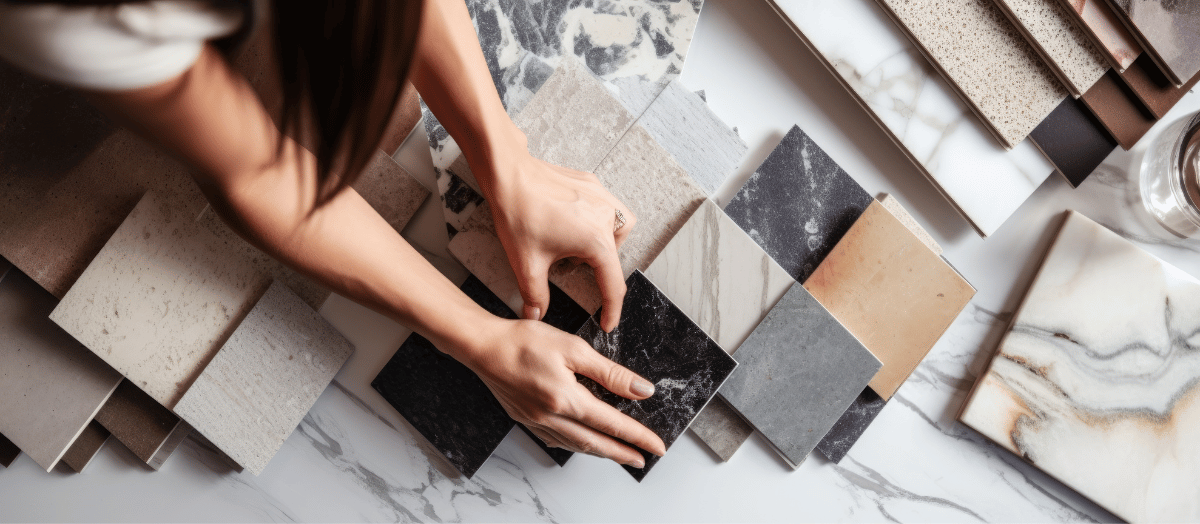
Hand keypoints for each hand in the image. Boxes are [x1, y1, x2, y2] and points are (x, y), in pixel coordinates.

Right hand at [460, 318, 666, 465]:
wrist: (482, 345)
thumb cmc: (523, 341)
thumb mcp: (573, 348)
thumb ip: (609, 373)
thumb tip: (640, 390)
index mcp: (567, 399)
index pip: (613, 424)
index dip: (638, 436)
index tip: (657, 446)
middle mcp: (552, 417)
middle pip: (596, 443)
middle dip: (622, 453)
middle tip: (642, 460)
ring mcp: (536, 421)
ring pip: (576, 444)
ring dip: (601, 451)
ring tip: (618, 454)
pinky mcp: (525, 419)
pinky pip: (556, 440)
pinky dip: (575, 445)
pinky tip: (581, 443)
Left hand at [478, 149, 636, 331]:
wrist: (508, 173)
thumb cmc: (519, 212)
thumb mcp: (526, 263)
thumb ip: (536, 295)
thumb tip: (536, 315)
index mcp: (595, 241)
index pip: (613, 285)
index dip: (611, 309)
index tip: (607, 323)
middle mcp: (606, 217)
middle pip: (616, 256)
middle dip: (598, 270)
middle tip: (570, 269)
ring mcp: (601, 196)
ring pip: (619, 228)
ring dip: (604, 244)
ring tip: (578, 247)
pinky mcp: (592, 184)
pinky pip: (607, 207)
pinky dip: (598, 221)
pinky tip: (574, 224)